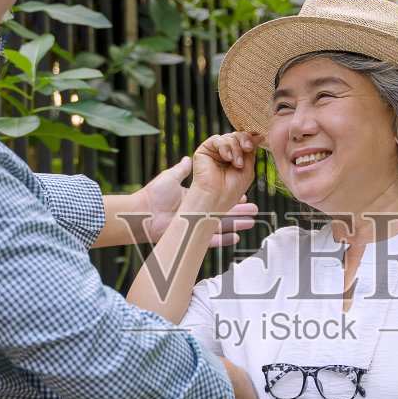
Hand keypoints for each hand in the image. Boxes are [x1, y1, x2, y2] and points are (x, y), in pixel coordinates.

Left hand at [138, 145, 257, 246]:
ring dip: (237, 223)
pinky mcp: (192, 236)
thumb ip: (181, 170)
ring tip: (252, 221)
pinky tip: (237, 236)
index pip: (217, 197)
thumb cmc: (153, 195)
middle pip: (223, 211)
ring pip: (222, 225)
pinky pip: (213, 240)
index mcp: (194, 199)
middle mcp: (197, 212)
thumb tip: (186, 159)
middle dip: (240, 210)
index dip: (230, 195)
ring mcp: (196, 224)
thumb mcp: (170, 178)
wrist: (142, 213)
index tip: (244, 194)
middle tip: (255, 209)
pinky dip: (225, 239)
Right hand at [188, 132, 257, 211]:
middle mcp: (225, 153)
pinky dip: (225, 147)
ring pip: (228, 137)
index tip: (259, 138)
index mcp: (235, 157)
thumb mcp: (248, 167)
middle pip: (236, 136)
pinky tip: (227, 158)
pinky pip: (217, 140)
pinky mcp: (204, 150)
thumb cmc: (233, 187)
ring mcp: (214, 151)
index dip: (250, 138)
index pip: (243, 140)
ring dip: (236, 149)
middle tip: (248, 149)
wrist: (218, 196)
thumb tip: (258, 135)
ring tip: (237, 163)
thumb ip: (251, 151)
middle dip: (245, 140)